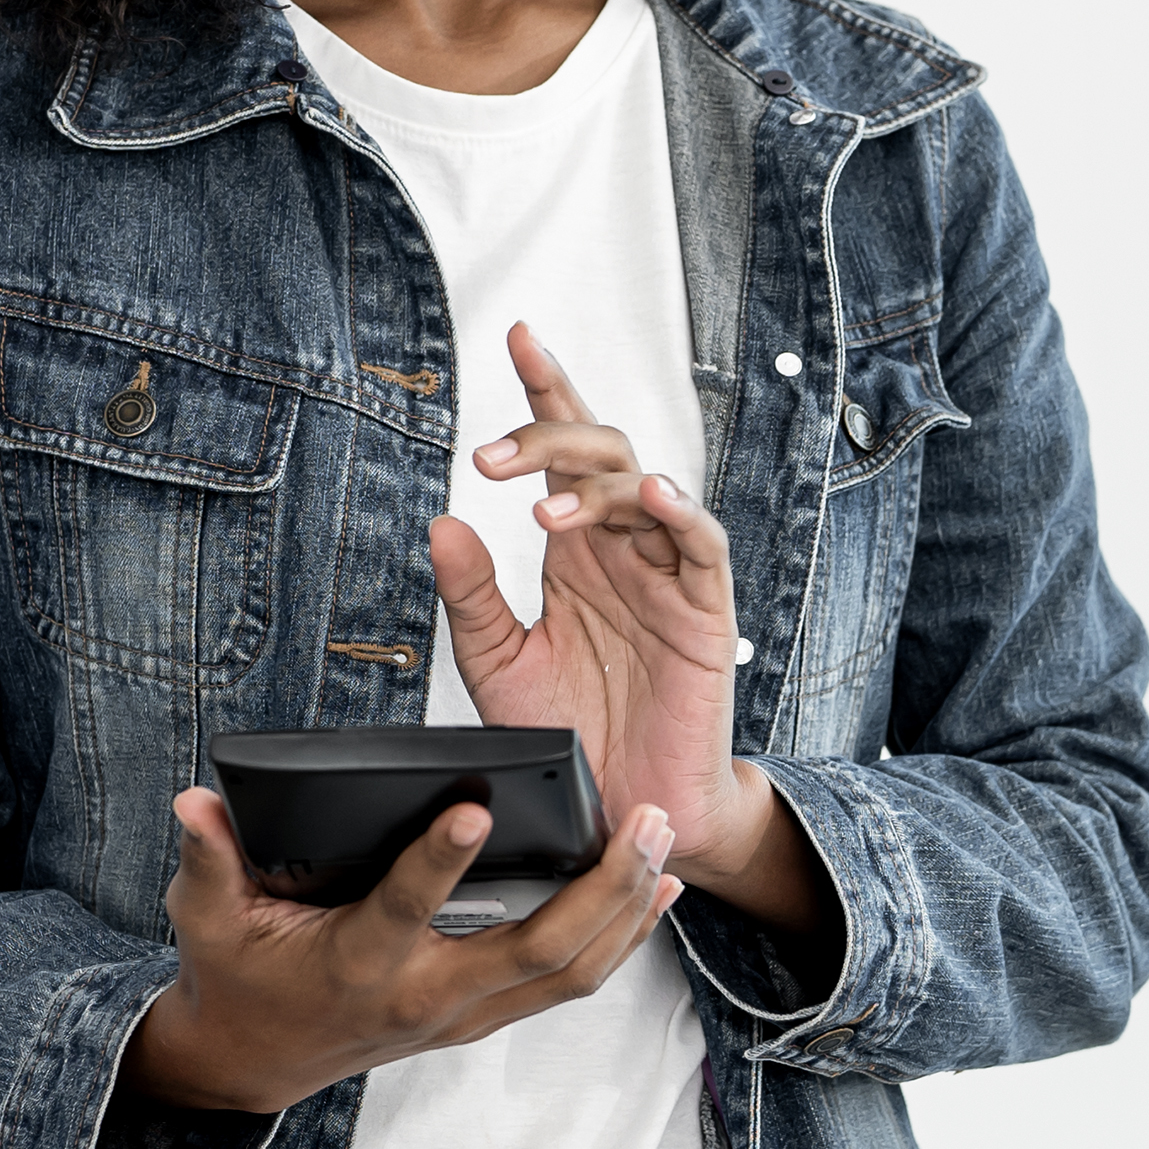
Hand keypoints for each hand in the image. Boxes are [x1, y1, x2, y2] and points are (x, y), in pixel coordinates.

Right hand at [123, 789, 684, 1115]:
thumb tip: (194, 801)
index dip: (439, 863)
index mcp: (357, 964)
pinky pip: (567, 983)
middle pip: (535, 949)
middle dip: (601, 889)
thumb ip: (206, 859)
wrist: (254, 1062)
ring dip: (626, 913)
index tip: (474, 807)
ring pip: (569, 974)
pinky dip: (617, 942)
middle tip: (646, 824)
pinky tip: (656, 894)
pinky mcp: (482, 1017)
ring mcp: (462, 1015)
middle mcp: (424, 996)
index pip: (404, 910)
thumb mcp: (209, 917)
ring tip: (667, 846)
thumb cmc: (236, 977)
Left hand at [451, 320, 812, 925]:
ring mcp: (667, 573)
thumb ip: (470, 595)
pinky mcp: (705, 610)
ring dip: (592, 483)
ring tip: (539, 505)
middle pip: (598, 454)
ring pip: (643, 488)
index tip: (518, 337)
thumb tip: (443, 521)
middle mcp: (622, 549)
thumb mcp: (497, 663)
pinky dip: (678, 512)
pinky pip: (702, 543)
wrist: (623, 810)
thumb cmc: (567, 737)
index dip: (547, 391)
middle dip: (545, 441)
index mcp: (574, 551)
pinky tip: (647, 495)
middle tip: (489, 462)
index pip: (563, 451)